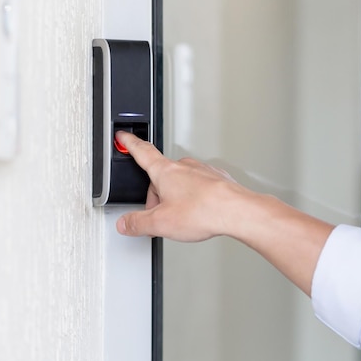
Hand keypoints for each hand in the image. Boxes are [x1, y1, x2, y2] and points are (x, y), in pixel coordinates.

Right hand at [115, 131, 247, 240]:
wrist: (237, 211)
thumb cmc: (203, 211)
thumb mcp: (160, 223)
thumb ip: (138, 223)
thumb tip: (126, 223)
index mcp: (165, 171)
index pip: (142, 152)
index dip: (130, 144)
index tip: (123, 137)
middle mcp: (184, 166)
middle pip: (161, 177)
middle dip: (156, 195)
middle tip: (158, 216)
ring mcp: (203, 171)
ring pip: (181, 182)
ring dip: (176, 197)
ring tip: (182, 218)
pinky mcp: (218, 180)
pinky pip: (199, 187)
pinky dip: (195, 198)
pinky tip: (198, 213)